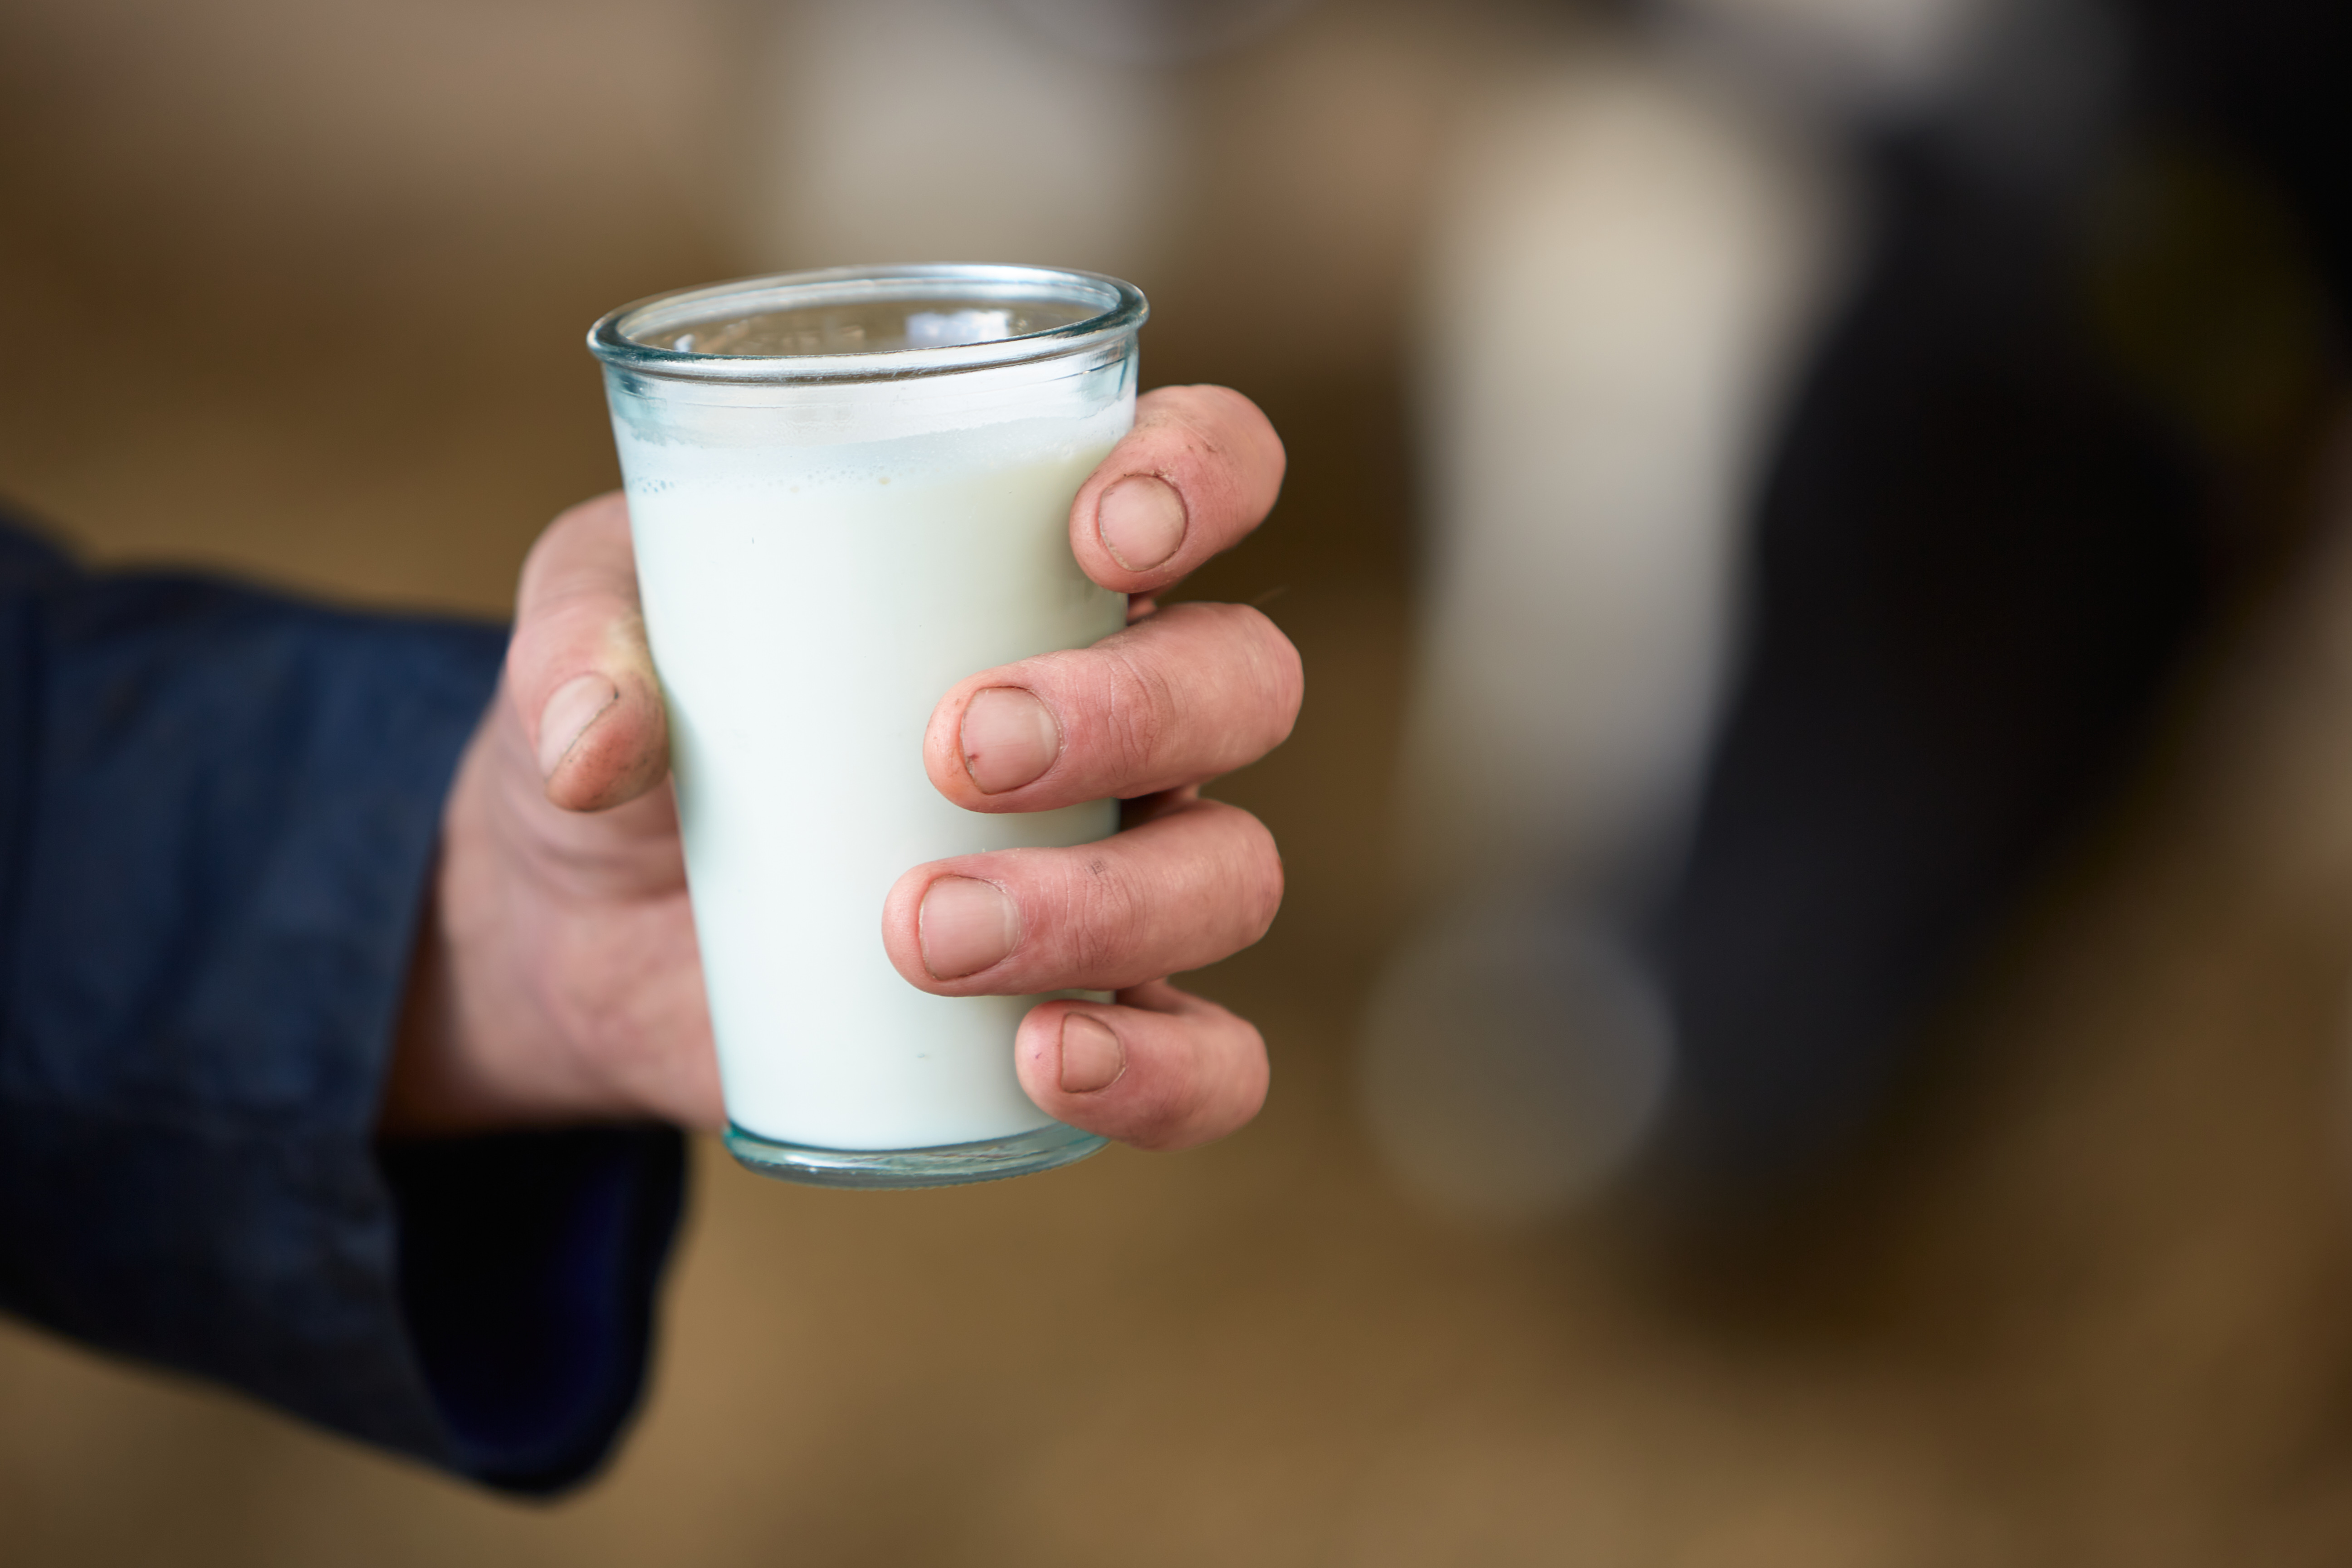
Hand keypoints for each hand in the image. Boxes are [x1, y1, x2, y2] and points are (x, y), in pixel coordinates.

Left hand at [385, 386, 1298, 1152]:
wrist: (588, 927)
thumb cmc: (641, 719)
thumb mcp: (582, 636)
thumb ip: (579, 648)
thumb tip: (600, 746)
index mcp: (1039, 562)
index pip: (1213, 467)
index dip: (1205, 477)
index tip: (1100, 537)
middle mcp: (1122, 711)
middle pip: (1243, 681)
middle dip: (1131, 711)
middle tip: (955, 751)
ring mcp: (1119, 869)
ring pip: (1229, 871)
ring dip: (1105, 903)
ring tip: (923, 931)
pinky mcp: (1087, 1016)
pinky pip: (1210, 1061)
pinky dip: (1164, 1071)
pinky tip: (1047, 1060)